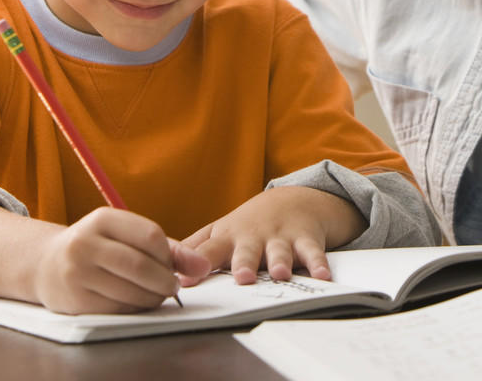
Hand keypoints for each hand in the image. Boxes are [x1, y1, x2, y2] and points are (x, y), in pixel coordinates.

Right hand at [33, 207, 209, 313]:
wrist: (46, 264)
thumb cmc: (97, 247)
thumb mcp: (126, 235)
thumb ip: (168, 248)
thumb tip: (203, 266)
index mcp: (102, 219)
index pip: (150, 235)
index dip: (169, 255)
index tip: (172, 265)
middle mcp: (85, 243)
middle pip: (141, 266)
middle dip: (165, 281)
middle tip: (171, 286)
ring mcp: (77, 273)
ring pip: (131, 291)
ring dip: (153, 298)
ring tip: (156, 294)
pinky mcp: (75, 300)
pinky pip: (117, 309)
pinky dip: (135, 309)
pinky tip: (136, 302)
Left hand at [178, 187, 365, 285]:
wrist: (292, 199)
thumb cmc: (248, 224)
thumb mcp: (219, 230)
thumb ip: (194, 247)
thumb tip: (159, 262)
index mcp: (228, 238)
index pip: (207, 253)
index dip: (196, 267)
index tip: (184, 282)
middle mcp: (253, 237)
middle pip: (246, 251)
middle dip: (243, 263)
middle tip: (241, 277)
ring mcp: (280, 237)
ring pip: (279, 251)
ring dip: (279, 261)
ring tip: (279, 273)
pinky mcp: (305, 239)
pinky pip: (314, 253)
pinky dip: (319, 264)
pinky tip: (323, 276)